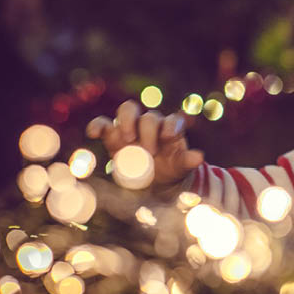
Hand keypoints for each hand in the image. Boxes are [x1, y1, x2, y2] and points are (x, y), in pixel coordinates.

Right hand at [86, 100, 203, 185]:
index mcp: (171, 130)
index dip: (171, 126)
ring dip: (127, 122)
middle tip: (149, 150)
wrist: (152, 182)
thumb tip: (199, 157)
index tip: (168, 137)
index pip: (173, 120)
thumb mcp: (180, 168)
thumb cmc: (170, 170)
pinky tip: (93, 133)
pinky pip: (104, 124)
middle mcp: (152, 124)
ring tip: (128, 140)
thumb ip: (187, 161)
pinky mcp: (113, 135)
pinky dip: (98, 126)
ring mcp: (132, 127)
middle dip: (149, 130)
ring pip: (128, 110)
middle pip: (149, 116)